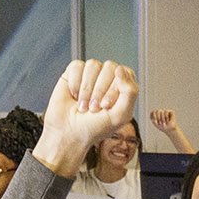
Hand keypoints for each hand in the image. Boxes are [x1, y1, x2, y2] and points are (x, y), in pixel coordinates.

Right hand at [36, 60, 139, 179]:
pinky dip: (75, 83)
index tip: (106, 106)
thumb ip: (130, 92)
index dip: (115, 88)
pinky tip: (74, 95)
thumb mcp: (120, 116)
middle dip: (100, 90)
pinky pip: (77, 66)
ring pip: (93, 65)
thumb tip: (121, 68)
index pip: (126, 73)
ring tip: (83, 105)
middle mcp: (109, 78)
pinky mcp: (75, 72)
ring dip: (87, 88)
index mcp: (123, 88)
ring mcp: (92, 74)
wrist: (68, 133)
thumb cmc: (95, 128)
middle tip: (93, 108)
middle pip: (110, 67)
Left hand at [150, 106, 191, 150]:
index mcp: (157, 114)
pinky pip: (167, 112)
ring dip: (163, 119)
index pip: (153, 112)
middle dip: (159, 119)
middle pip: (157, 111)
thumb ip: (152, 117)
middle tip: (162, 123)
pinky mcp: (171, 112)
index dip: (155, 118)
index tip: (158, 123)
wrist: (170, 130)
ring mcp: (167, 112)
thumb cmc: (164, 129)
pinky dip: (167, 117)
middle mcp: (162, 112)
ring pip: (162, 111)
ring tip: (166, 123)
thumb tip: (151, 111)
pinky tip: (169, 120)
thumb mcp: (156, 124)